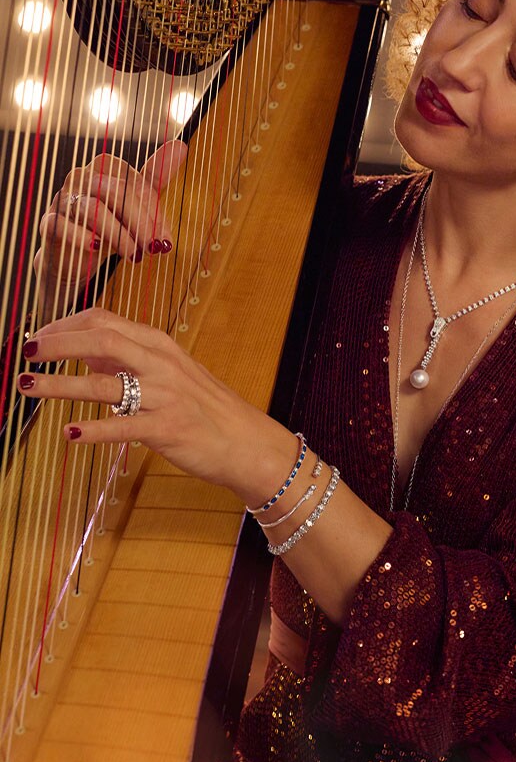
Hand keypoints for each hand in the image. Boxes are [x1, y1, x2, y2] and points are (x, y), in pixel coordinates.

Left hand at [17, 307, 296, 501]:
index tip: (37, 337)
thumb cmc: (205, 407)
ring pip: (104, 384)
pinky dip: (94, 429)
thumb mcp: (169, 372)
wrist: (244, 440)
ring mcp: (164, 395)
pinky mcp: (167, 428)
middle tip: (25, 351)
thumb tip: (82, 349)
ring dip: (60, 385)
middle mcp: (160, 363)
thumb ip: (127, 359)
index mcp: (159, 344)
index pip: (105, 320)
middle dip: (57, 344)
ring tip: (26, 386)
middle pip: (101, 339)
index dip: (64, 326)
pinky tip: (70, 434)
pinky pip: (123, 427)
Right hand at [34, 141, 187, 320]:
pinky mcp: (49, 223)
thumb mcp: (134, 203)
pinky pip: (61, 224)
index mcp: (104, 167)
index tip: (166, 240)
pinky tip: (97, 248)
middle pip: (115, 192)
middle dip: (140, 223)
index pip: (134, 183)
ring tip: (135, 256)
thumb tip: (181, 145)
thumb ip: (155, 178)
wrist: (72, 256)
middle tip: (155, 249)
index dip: (153, 212)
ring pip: (92, 209)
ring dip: (118, 235)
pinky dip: (80, 236)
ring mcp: (63, 199)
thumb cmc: (107, 224)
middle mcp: (82, 177)